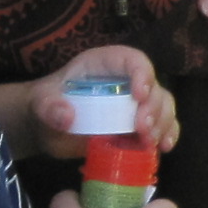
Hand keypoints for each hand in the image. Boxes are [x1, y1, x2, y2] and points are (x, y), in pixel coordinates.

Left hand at [24, 45, 181, 157]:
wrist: (45, 129)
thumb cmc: (44, 106)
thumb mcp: (40, 104)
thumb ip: (49, 107)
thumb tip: (67, 117)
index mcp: (104, 65)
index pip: (132, 60)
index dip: (142, 74)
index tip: (138, 96)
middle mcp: (125, 81)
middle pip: (154, 87)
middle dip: (154, 108)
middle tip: (142, 130)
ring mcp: (134, 105)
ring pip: (164, 106)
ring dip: (163, 124)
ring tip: (149, 142)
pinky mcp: (137, 127)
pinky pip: (163, 127)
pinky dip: (167, 136)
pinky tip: (163, 148)